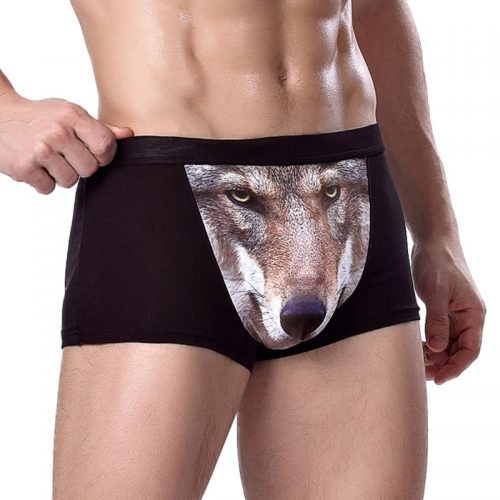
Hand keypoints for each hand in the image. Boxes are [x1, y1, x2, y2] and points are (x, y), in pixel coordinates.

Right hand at [0, 89, 133, 193]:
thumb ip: (100, 128)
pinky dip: (42, 181)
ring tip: (47, 158)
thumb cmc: (40, 117)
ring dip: (60, 174)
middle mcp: (57, 132)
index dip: (104, 155)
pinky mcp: (25, 168)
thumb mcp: (70, 114)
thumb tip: (128, 134)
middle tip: (64, 154)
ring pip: (70, 181)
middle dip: (79, 166)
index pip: (106, 146)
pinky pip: (48, 188)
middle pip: (90, 169)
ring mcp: (40, 151)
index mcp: (72, 115)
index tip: (94, 153)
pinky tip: (34, 164)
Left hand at [411, 238, 485, 384]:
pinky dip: (431, 344)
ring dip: (436, 357)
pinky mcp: (443, 310)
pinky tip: (418, 349)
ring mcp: (456, 313)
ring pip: (449, 344)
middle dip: (443, 365)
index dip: (456, 367)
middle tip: (422, 374)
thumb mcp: (436, 292)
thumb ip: (437, 320)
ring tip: (418, 365)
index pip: (470, 349)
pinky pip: (440, 334)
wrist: (432, 242)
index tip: (439, 379)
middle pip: (459, 350)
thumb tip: (438, 349)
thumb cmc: (437, 262)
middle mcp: (468, 316)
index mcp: (474, 313)